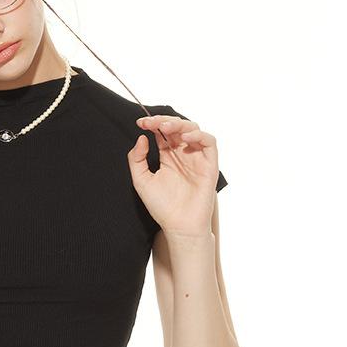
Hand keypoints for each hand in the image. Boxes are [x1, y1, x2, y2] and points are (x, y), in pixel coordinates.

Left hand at [127, 114, 220, 235]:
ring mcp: (197, 158)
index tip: (141, 122)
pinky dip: (199, 135)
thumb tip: (141, 138)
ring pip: (193, 130)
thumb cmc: (162, 206)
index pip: (162, 133)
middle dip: (164, 121)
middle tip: (152, 122)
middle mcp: (183, 154)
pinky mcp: (210, 164)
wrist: (179, 225)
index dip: (153, 124)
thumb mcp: (142, 181)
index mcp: (168, 156)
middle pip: (177, 127)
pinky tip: (185, 138)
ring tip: (165, 128)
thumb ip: (137, 160)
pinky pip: (209, 143)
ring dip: (180, 125)